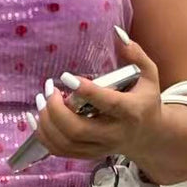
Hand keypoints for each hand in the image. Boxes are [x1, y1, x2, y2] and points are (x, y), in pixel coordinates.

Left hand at [26, 31, 163, 164]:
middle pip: (78, 129)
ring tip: (41, 101)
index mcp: (130, 111)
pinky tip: (37, 118)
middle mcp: (114, 133)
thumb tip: (116, 33)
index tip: (66, 77)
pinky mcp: (88, 154)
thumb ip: (135, 54)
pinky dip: (44, 136)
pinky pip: (60, 151)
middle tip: (48, 90)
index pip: (107, 104)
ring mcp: (100, 147)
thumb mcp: (148, 75)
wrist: (148, 135)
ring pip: (65, 142)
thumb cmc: (145, 100)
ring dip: (47, 123)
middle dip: (56, 110)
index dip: (86, 91)